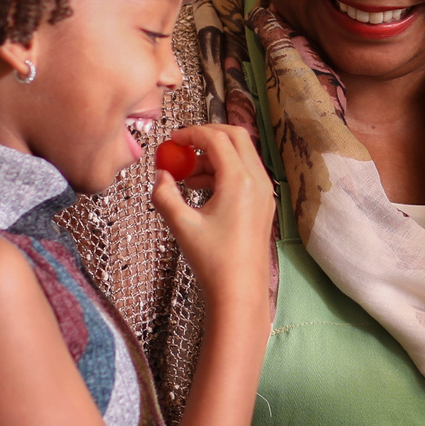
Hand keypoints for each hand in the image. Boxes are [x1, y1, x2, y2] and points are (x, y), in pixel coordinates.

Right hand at [152, 123, 277, 333]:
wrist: (240, 292)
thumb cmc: (215, 262)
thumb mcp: (182, 225)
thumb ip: (165, 195)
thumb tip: (160, 175)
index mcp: (240, 181)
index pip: (217, 139)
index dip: (192, 133)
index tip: (173, 140)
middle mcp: (258, 182)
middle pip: (236, 138)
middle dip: (207, 137)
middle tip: (183, 147)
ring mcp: (265, 193)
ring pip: (241, 156)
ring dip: (214, 156)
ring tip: (187, 174)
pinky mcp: (264, 205)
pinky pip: (245, 174)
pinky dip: (224, 172)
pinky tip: (201, 189)